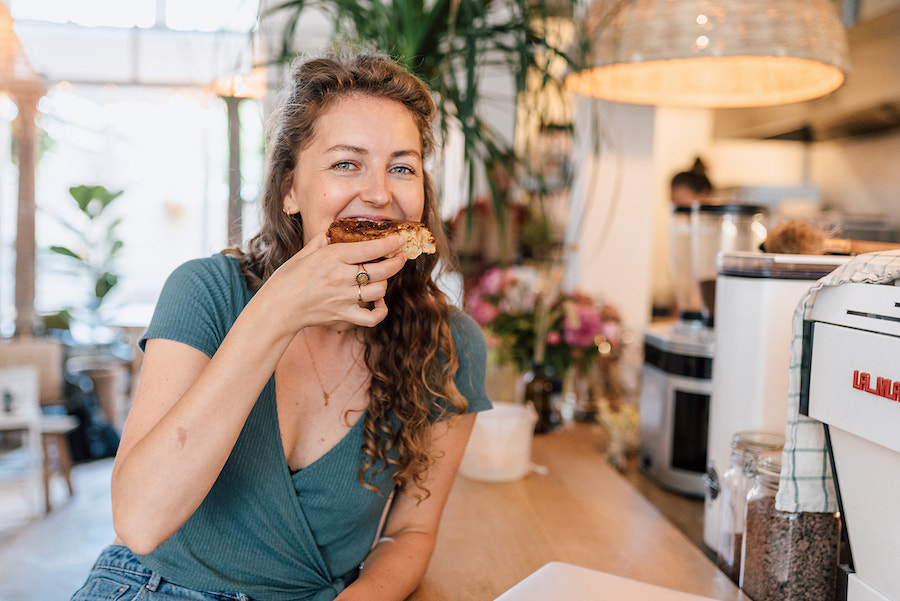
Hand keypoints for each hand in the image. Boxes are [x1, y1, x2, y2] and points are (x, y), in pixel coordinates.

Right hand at [263, 233, 406, 331]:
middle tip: (401, 257)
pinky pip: (371, 318)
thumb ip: (320, 242)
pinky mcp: (342, 316)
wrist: (276, 309)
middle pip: (381, 270)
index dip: (389, 243)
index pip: (369, 248)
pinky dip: (380, 311)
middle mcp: (340, 277)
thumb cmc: (286, 280)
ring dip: (385, 284)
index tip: (400, 239)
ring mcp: (343, 298)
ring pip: (379, 291)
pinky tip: (379, 303)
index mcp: (331, 257)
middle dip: (397, 262)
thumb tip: (331, 233)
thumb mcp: (302, 254)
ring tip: (383, 278)